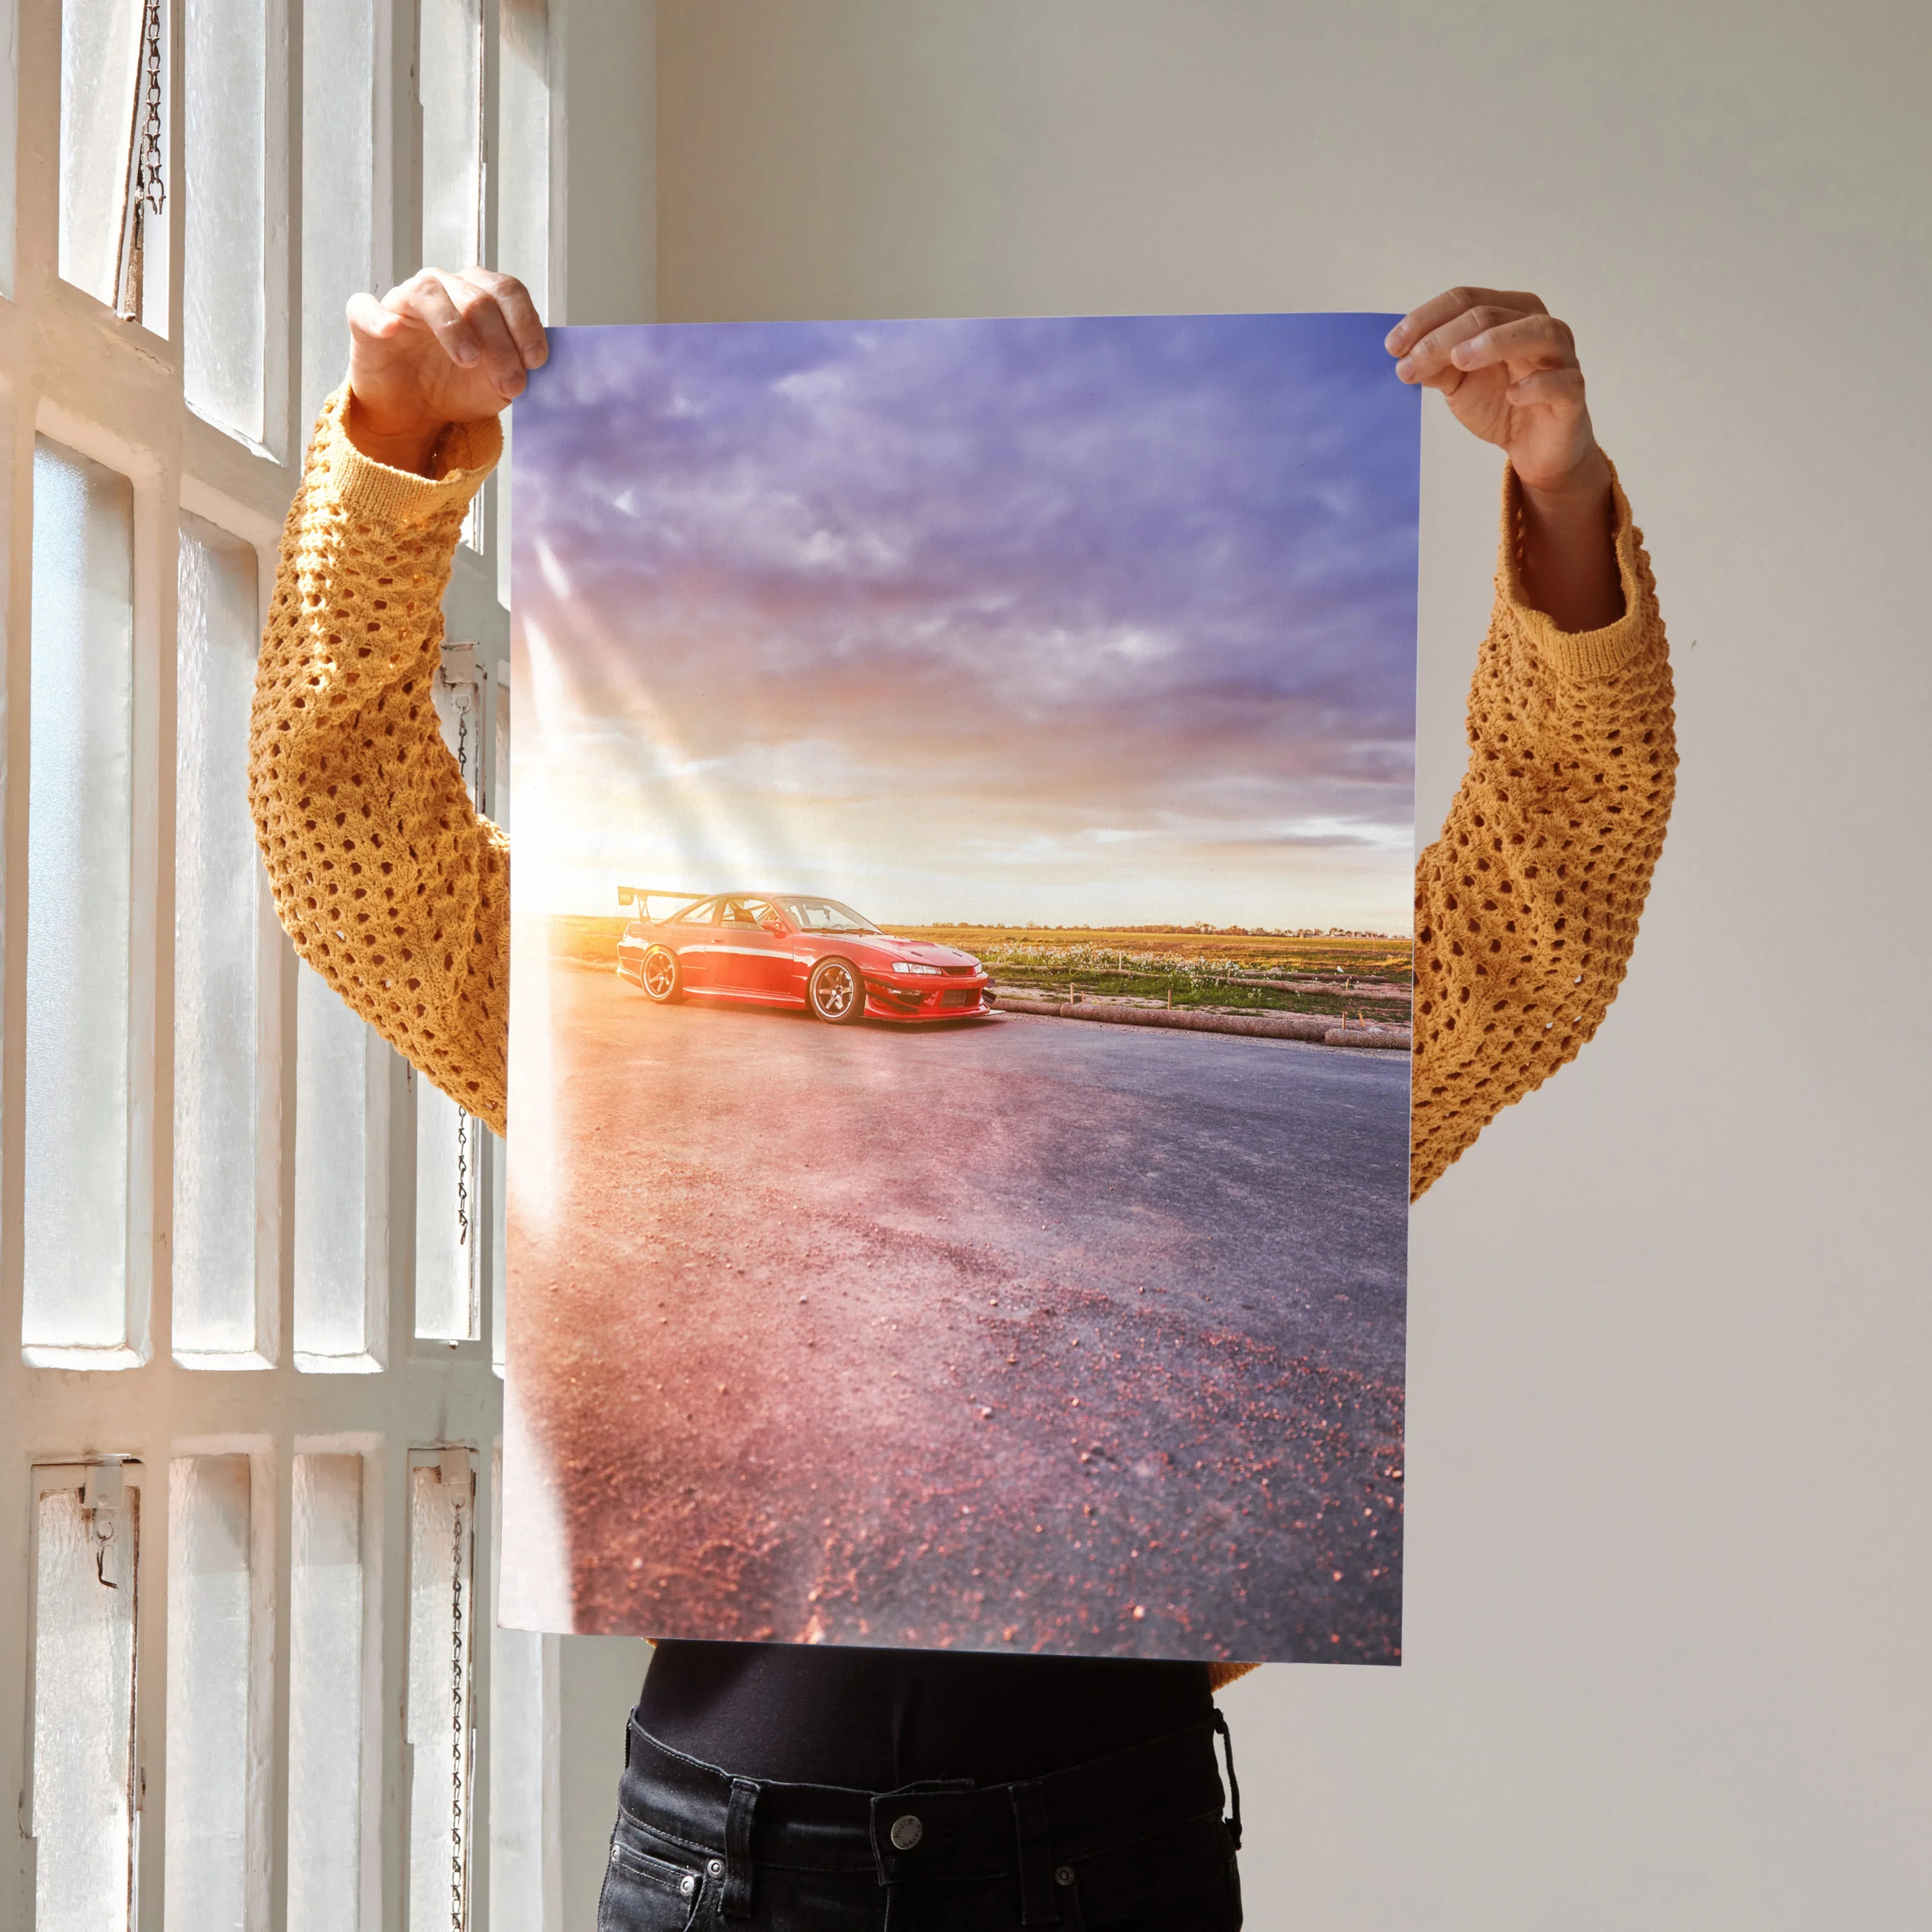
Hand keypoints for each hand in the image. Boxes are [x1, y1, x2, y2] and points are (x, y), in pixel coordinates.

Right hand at [344, 267, 546, 474]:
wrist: (415, 412)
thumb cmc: (457, 387)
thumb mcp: (498, 383)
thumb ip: (517, 367)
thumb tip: (533, 362)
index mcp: (478, 295)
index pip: (507, 291)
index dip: (525, 323)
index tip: (536, 361)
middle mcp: (443, 288)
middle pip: (477, 297)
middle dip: (500, 342)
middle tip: (511, 383)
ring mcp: (403, 301)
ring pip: (430, 293)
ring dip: (454, 327)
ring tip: (469, 360)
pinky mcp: (366, 320)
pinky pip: (366, 307)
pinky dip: (378, 317)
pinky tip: (392, 331)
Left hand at [1388, 287, 1621, 629]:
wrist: (1534, 448)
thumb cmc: (1500, 403)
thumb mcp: (1458, 383)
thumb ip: (1436, 365)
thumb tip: (1405, 355)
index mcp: (1508, 313)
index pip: (1466, 300)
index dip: (1426, 319)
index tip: (1392, 347)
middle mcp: (1538, 326)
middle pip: (1491, 314)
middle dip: (1444, 337)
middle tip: (1410, 364)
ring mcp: (1561, 357)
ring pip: (1536, 332)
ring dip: (1495, 342)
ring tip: (1459, 360)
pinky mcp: (1573, 394)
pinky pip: (1563, 382)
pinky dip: (1538, 384)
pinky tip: (1512, 394)